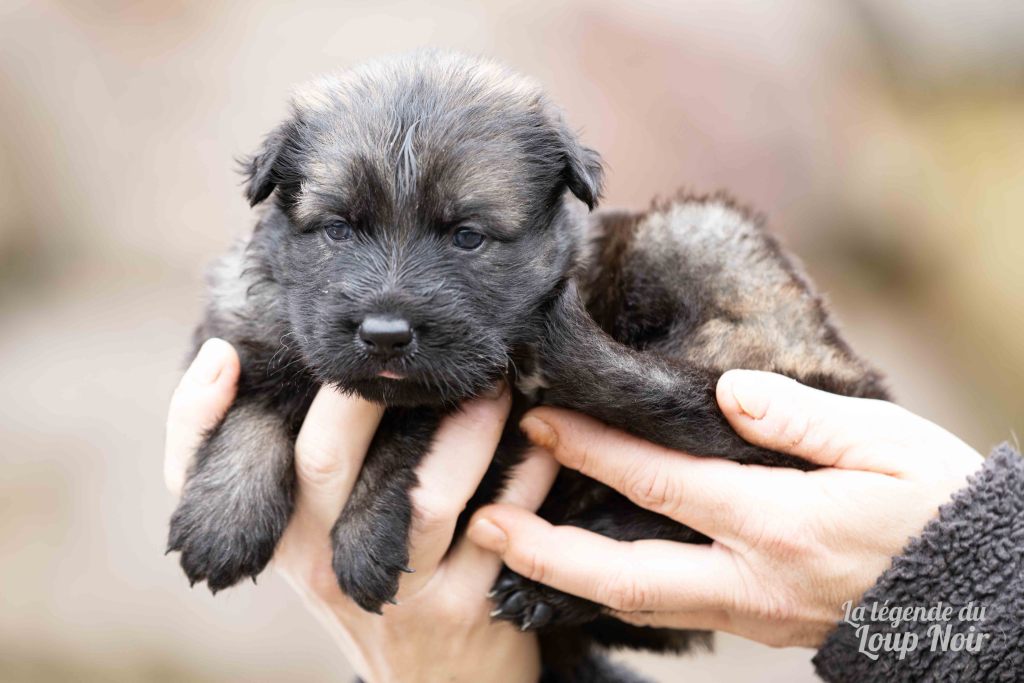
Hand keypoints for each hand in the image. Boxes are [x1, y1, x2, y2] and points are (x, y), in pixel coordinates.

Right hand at [165, 339, 556, 682]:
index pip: (245, 450)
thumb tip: (221, 354)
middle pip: (328, 456)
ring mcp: (397, 591)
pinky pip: (504, 522)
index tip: (311, 332)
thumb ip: (257, 457)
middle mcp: (329, 562)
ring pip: (427, 492)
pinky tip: (543, 433)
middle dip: (372, 386)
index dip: (254, 387)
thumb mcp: (300, 533)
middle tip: (427, 341)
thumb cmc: (361, 579)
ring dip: (468, 424)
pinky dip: (529, 469)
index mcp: (284, 533)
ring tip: (496, 378)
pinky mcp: (465, 609)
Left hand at [467, 370, 983, 647]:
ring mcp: (751, 610)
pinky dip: (617, 587)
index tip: (540, 419)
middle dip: (546, 550)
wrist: (980, 593)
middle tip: (484, 524)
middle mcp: (751, 578)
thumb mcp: (886, 445)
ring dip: (570, 576)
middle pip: (626, 573)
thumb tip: (727, 393)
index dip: (592, 450)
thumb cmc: (938, 507)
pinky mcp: (758, 621)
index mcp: (779, 523)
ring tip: (512, 548)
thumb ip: (800, 417)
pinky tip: (587, 566)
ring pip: (641, 601)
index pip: (660, 482)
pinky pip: (671, 608)